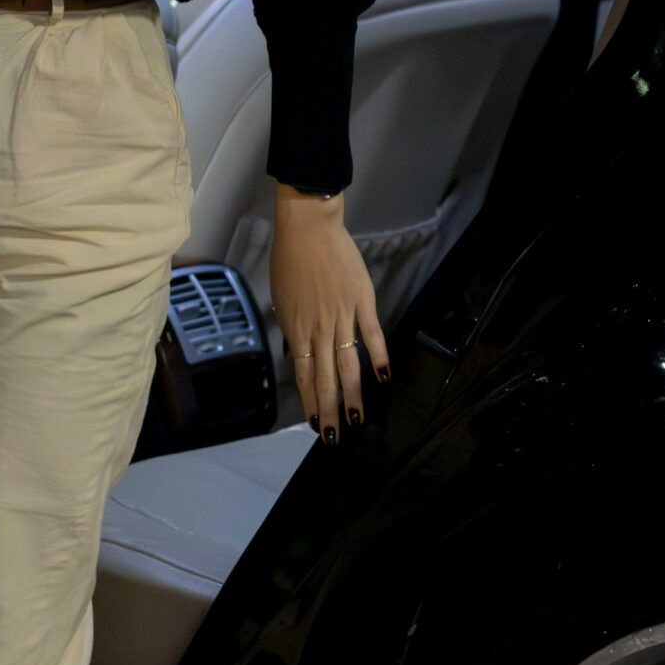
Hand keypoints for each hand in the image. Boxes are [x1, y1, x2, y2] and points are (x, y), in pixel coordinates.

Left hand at [269, 187, 388, 442]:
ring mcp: (342, 316)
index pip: (304, 374)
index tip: (315, 423)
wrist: (308, 228)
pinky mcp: (362, 301)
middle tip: (334, 436)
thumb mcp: (281, 298)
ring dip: (352, 394)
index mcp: (296, 328)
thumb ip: (292, 327)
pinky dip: (378, 355)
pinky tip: (384, 377)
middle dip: (329, 410)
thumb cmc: (289, 259)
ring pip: (348, 363)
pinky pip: (372, 333)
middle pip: (325, 378)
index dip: (311, 401)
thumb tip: (299, 351)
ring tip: (357, 418)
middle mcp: (319, 328)